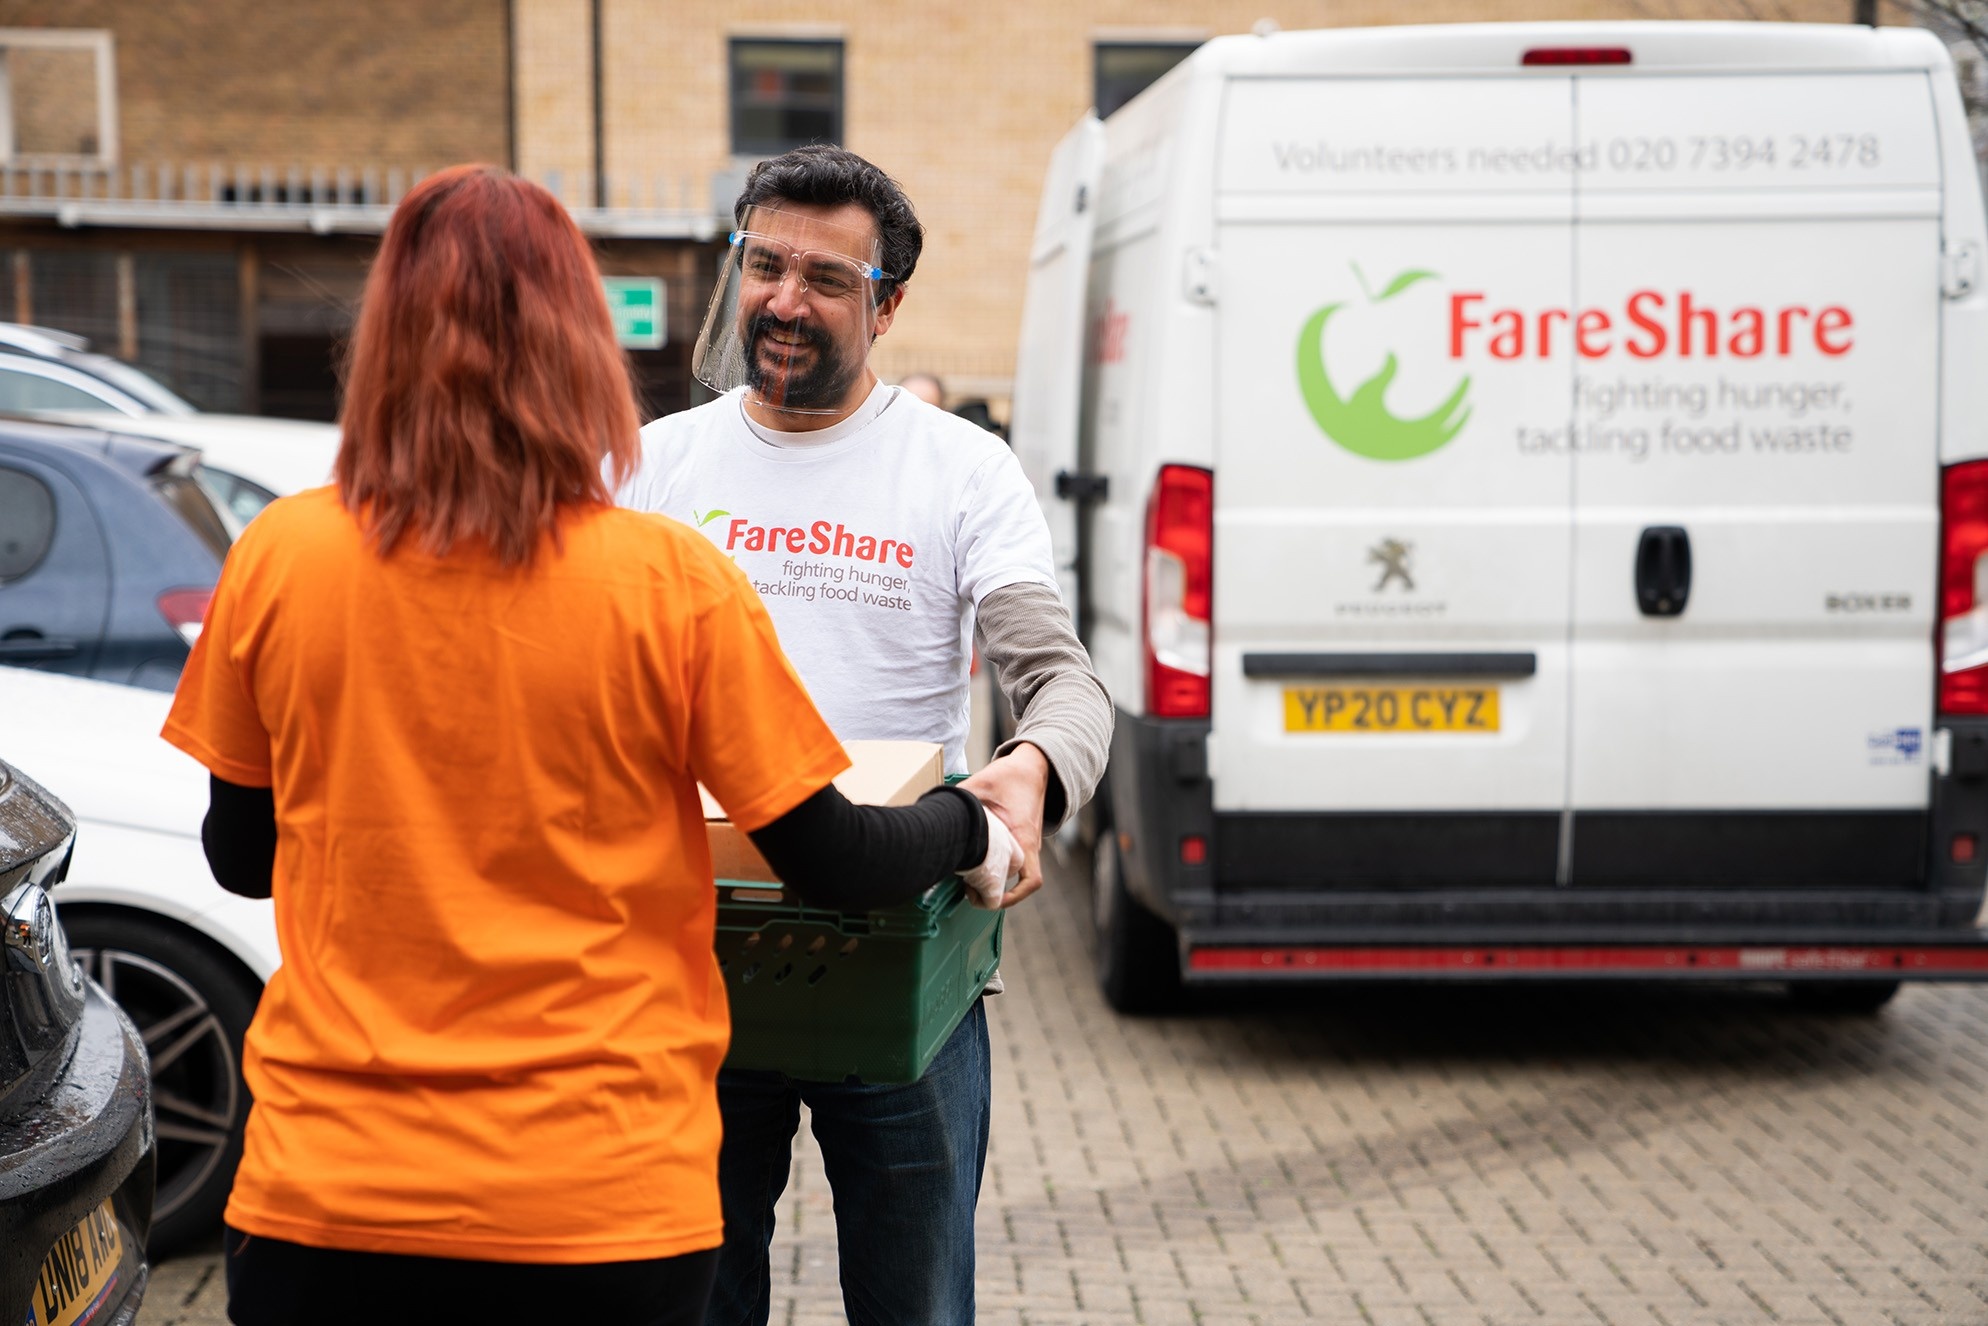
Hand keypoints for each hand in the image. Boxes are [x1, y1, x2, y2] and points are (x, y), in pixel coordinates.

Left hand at [960, 743, 1048, 907]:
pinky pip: (1015, 864)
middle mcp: (1030, 845)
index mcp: (1023, 836)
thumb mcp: (982, 783)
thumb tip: (935, 810)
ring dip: (994, 881)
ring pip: (1013, 874)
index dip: (1010, 897)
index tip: (985, 899)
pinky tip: (979, 867)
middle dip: (990, 891)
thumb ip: (961, 798)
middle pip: (1012, 880)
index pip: (1029, 879)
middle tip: (963, 888)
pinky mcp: (1024, 840)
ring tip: (966, 880)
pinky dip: (1000, 871)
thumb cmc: (1011, 775)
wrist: (1034, 768)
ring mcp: (1029, 844)